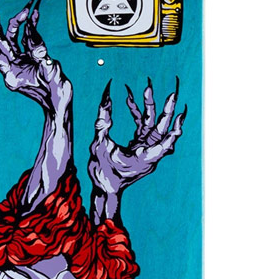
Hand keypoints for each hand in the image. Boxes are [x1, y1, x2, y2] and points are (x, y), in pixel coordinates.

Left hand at [0, 0, 71, 112]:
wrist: (60, 106)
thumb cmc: (54, 96)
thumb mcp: (50, 73)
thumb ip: (42, 53)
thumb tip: (34, 34)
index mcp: (10, 73)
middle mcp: (12, 65)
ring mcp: (20, 61)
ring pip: (12, 35)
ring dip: (18, 20)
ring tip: (28, 7)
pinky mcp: (31, 58)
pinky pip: (28, 39)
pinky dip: (31, 26)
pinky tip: (34, 14)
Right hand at [88, 78, 185, 198]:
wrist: (103, 189)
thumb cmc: (102, 174)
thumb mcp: (98, 147)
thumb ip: (102, 124)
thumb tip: (105, 101)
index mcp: (144, 159)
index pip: (164, 144)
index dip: (173, 131)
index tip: (181, 117)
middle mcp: (149, 154)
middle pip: (162, 129)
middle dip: (167, 110)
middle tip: (173, 94)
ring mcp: (145, 150)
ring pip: (152, 126)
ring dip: (149, 108)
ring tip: (147, 88)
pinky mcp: (139, 147)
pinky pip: (142, 128)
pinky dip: (136, 115)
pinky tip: (128, 100)